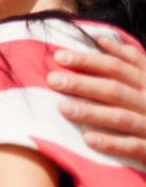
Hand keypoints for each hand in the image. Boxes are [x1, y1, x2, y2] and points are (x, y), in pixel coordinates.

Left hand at [51, 35, 145, 162]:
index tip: (59, 57)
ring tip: (62, 107)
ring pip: (121, 117)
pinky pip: (133, 146)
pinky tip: (88, 139)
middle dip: (83, 84)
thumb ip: (131, 61)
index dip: (88, 61)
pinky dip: (112, 143)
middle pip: (115, 90)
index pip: (117, 67)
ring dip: (92, 112)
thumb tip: (102, 40)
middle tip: (53, 80)